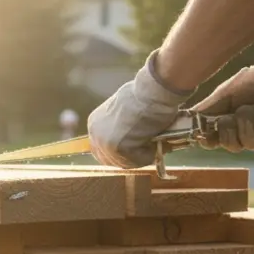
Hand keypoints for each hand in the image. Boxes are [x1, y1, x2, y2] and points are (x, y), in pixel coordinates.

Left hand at [87, 51, 194, 168]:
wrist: (152, 91)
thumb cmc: (144, 96)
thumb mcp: (126, 111)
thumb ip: (122, 126)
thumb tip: (133, 138)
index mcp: (95, 123)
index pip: (102, 149)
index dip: (120, 153)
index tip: (136, 152)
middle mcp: (95, 134)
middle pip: (110, 159)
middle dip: (130, 158)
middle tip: (148, 153)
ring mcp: (104, 142)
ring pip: (124, 162)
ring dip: (142, 157)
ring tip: (157, 145)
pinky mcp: (117, 148)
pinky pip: (137, 161)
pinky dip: (149, 156)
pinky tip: (158, 144)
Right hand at [190, 42, 253, 151]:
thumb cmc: (251, 82)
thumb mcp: (223, 96)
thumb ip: (205, 111)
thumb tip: (184, 122)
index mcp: (230, 125)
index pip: (216, 143)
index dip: (211, 142)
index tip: (207, 136)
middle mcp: (247, 133)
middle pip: (234, 147)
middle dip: (234, 130)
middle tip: (237, 113)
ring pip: (252, 144)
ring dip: (252, 123)